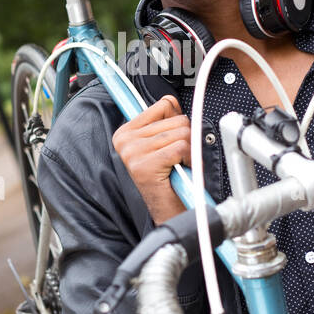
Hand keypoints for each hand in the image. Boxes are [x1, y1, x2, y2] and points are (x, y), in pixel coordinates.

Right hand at [111, 95, 188, 224]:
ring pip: (183, 133)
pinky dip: (188, 160)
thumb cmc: (168, 179)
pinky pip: (182, 148)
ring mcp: (132, 152)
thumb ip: (164, 121)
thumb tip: (173, 101)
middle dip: (186, 139)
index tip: (172, 141)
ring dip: (188, 151)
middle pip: (177, 119)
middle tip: (178, 158)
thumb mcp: (161, 144)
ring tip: (178, 165)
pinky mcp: (145, 165)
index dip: (177, 122)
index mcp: (125, 132)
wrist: (169, 212)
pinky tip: (180, 171)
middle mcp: (125, 140)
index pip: (165, 104)